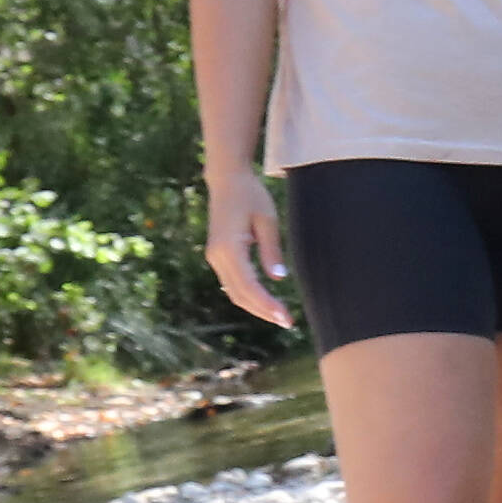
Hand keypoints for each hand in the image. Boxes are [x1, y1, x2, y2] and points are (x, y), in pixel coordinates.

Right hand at [206, 172, 293, 326]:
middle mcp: (217, 256)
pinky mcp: (217, 256)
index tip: (285, 317)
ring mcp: (214, 257)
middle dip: (263, 311)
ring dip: (255, 306)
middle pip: (239, 294)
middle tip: (287, 322)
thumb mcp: (267, 221)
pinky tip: (265, 302)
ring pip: (233, 291)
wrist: (227, 180)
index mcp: (229, 248)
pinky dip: (248, 295)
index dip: (267, 305)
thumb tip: (278, 279)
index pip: (249, 285)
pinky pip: (232, 282)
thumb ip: (272, 250)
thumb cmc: (251, 196)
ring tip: (279, 316)